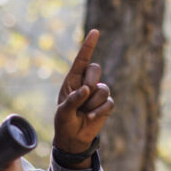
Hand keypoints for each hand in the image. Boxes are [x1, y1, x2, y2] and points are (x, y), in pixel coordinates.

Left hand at [54, 29, 113, 165]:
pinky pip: (108, 103)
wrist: (74, 138)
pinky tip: (91, 118)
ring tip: (84, 112)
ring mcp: (97, 93)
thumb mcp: (63, 112)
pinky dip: (99, 112)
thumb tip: (86, 90)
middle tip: (82, 96)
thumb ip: (73, 100)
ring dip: (92, 103)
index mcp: (73, 80)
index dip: (88, 46)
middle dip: (90, 82)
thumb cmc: (64, 122)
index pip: (82, 59)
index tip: (95, 32)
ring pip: (103, 89)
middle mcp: (87, 83)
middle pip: (95, 69)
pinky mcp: (106, 104)